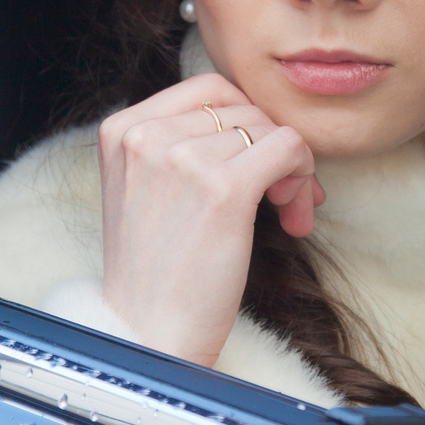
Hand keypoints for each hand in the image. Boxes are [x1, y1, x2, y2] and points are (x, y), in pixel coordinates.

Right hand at [96, 72, 324, 367]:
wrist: (149, 335)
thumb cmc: (157, 271)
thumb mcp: (146, 188)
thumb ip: (180, 143)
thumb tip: (260, 119)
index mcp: (120, 128)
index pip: (208, 89)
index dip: (245, 121)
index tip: (256, 164)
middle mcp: (145, 135)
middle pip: (243, 107)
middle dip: (272, 147)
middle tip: (283, 197)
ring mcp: (181, 159)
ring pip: (270, 129)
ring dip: (292, 170)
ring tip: (286, 214)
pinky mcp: (223, 189)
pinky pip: (290, 147)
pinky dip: (303, 177)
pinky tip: (294, 216)